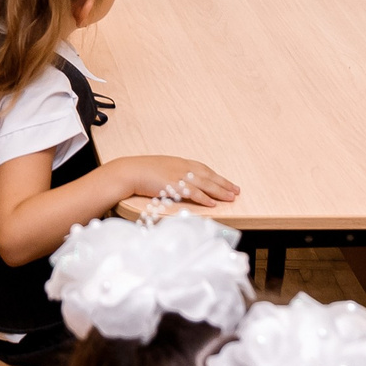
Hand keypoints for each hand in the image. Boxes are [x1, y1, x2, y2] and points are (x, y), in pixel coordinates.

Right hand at [116, 155, 238, 207]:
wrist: (129, 172)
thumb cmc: (140, 172)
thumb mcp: (159, 169)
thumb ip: (171, 174)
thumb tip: (179, 184)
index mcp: (179, 162)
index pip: (203, 169)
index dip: (216, 176)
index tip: (226, 182)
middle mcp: (181, 166)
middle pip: (208, 175)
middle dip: (224, 183)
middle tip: (236, 190)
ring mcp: (178, 175)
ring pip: (205, 184)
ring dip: (219, 191)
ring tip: (231, 197)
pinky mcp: (174, 185)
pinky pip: (193, 192)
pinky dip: (204, 198)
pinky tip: (213, 203)